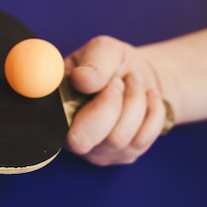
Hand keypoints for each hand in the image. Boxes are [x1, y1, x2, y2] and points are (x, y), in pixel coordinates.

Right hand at [64, 36, 166, 165]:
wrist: (139, 76)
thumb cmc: (113, 63)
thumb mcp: (103, 49)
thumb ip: (92, 62)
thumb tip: (81, 80)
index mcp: (55, 109)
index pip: (55, 126)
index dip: (85, 104)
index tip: (110, 81)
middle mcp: (68, 137)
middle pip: (83, 140)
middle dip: (112, 104)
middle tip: (121, 81)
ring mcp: (96, 151)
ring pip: (118, 138)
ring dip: (134, 101)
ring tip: (133, 83)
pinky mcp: (123, 157)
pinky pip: (142, 140)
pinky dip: (151, 112)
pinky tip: (146, 98)